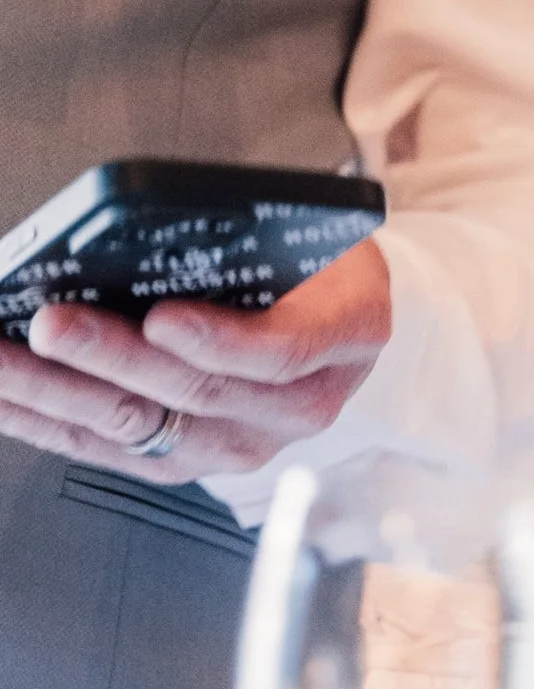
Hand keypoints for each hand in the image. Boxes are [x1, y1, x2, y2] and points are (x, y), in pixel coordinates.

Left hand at [1, 239, 391, 485]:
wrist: (331, 315)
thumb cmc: (315, 261)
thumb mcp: (316, 230)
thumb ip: (259, 237)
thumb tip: (155, 228)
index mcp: (346, 334)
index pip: (283, 352)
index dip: (219, 341)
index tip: (162, 319)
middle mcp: (300, 405)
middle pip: (196, 391)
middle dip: (109, 358)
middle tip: (50, 324)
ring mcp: (243, 441)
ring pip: (141, 424)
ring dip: (57, 393)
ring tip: (2, 358)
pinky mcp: (189, 460)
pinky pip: (111, 449)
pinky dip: (50, 422)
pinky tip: (8, 397)